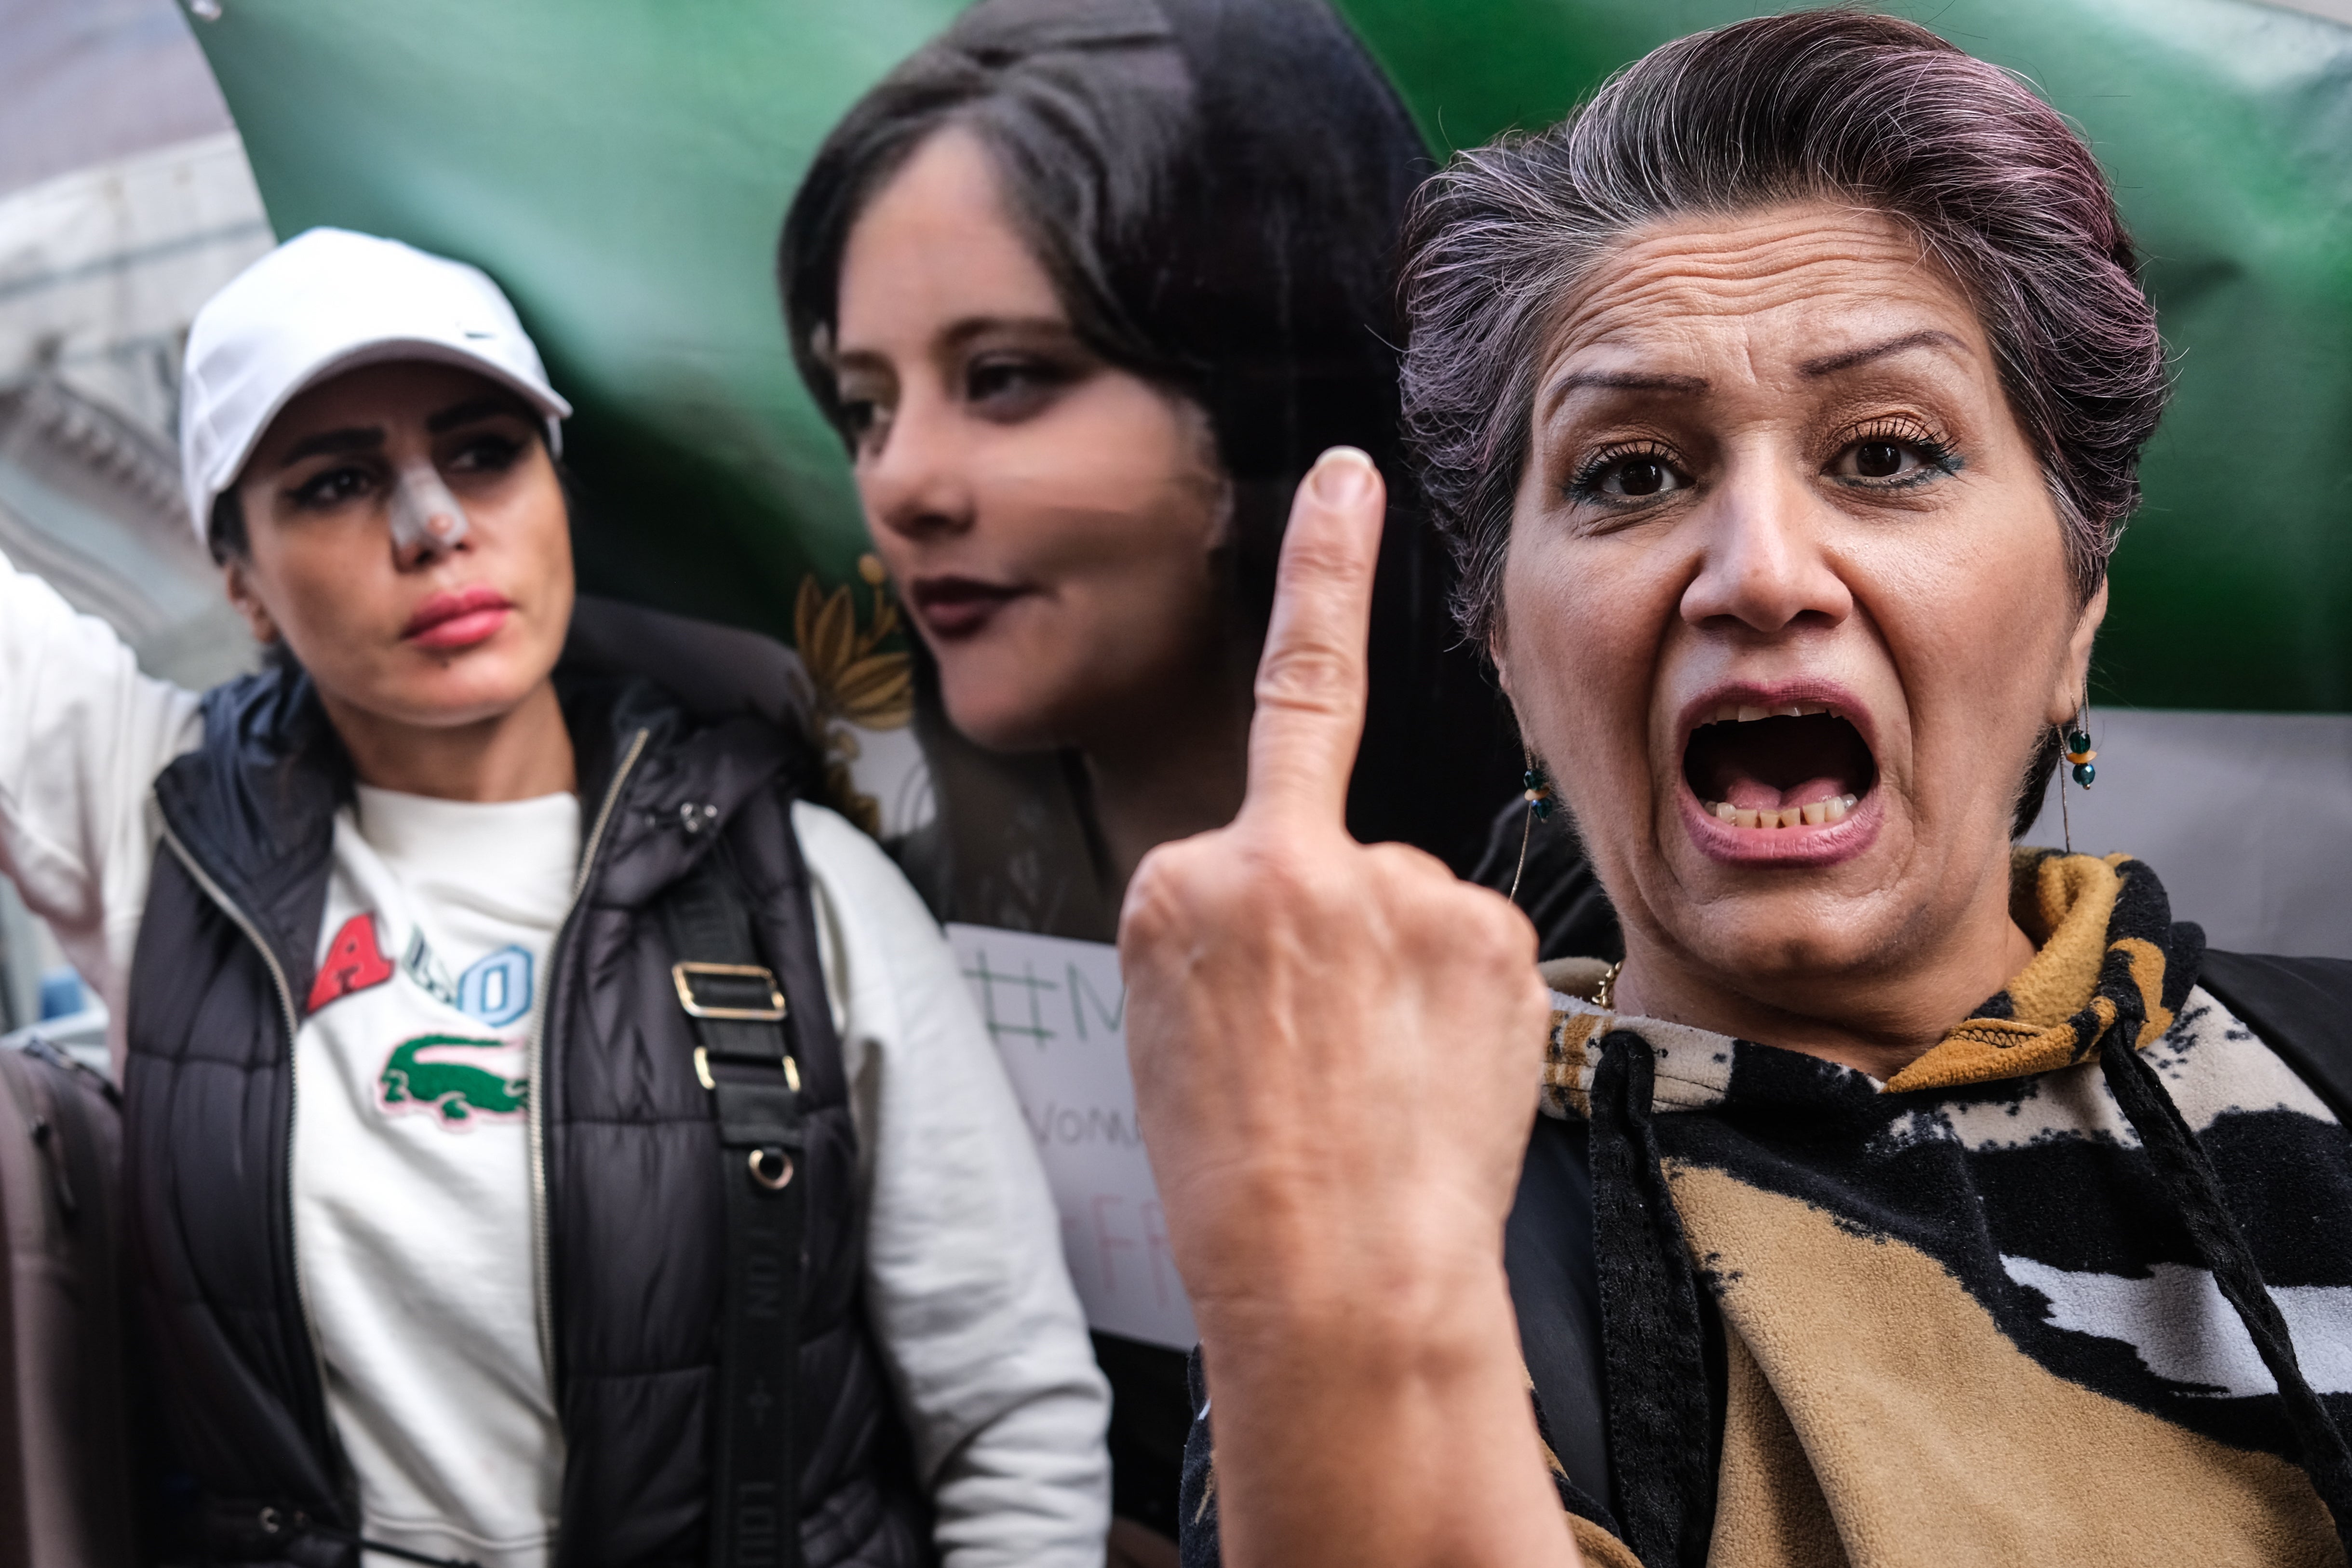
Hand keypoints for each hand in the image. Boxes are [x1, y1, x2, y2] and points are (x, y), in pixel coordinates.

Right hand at [1119, 448, 1576, 1566]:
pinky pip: (1477, 946)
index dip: (1321, 574)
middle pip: (1333, 855)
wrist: (1339, 1287)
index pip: (1262, 740)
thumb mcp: (1169, 1036)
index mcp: (1182, 880)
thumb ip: (1228, 927)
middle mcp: (1287, 858)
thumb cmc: (1242, 1187)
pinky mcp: (1490, 937)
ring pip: (1413, 902)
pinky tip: (1434, 1081)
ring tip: (1377, 1090)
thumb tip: (1292, 902)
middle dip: (1338, 938)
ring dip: (1404, 977)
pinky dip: (1464, 1004)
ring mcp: (1400, 889)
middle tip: (1323, 1068)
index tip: (1350, 480)